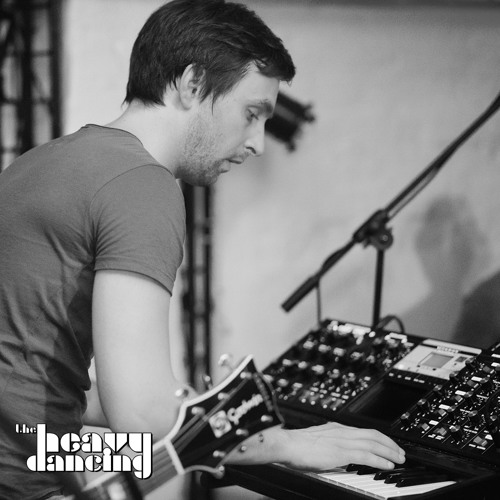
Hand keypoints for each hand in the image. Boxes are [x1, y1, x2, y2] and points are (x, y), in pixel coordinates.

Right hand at [279, 422, 405, 470]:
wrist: (287, 444)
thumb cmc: (296, 445)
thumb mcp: (317, 441)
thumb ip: (329, 445)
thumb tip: (336, 455)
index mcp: (336, 428)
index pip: (363, 431)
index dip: (379, 438)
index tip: (388, 445)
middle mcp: (341, 431)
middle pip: (373, 434)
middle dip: (389, 443)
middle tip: (400, 452)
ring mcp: (342, 441)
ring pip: (373, 443)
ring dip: (389, 451)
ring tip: (399, 459)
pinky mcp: (340, 452)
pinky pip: (366, 455)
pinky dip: (380, 459)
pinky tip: (388, 465)